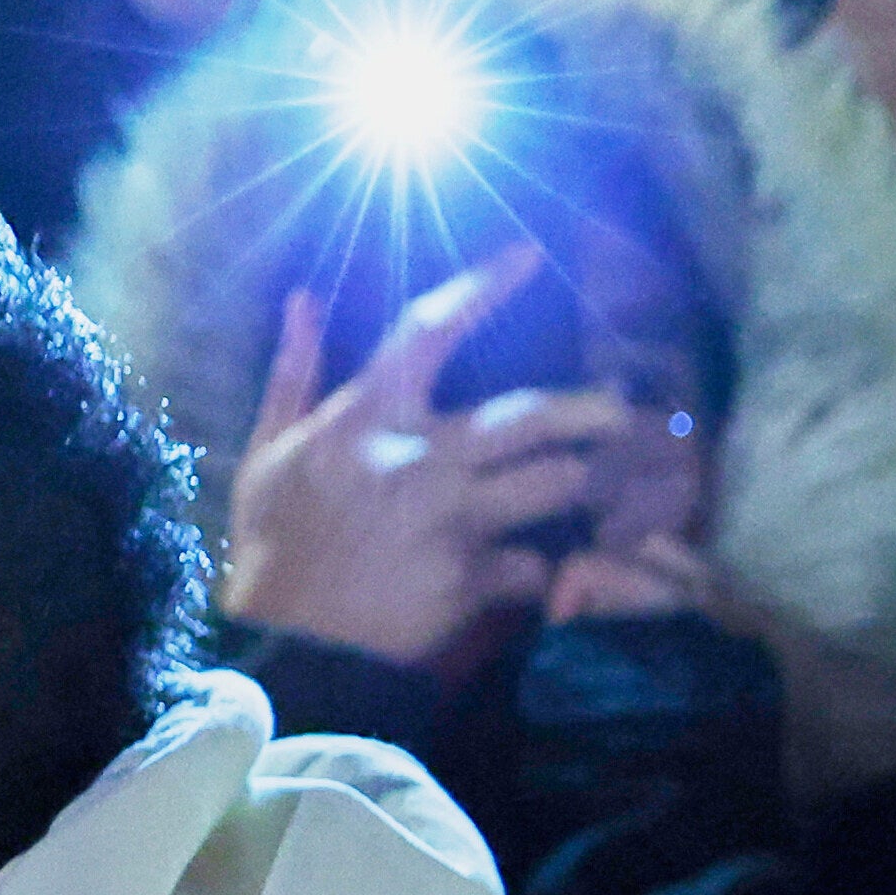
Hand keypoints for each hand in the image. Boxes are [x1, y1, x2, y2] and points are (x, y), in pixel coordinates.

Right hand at [220, 255, 659, 679]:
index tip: (530, 254)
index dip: (485, 285)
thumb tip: (305, 299)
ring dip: (580, 482)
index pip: (430, 328)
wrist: (284, 640)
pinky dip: (545, 567)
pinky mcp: (470, 579)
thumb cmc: (275, 538)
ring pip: (554, 484)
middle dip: (593, 409)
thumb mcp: (270, 448)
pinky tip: (546, 569)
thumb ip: (295, 371)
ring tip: (603, 483)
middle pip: (532, 415)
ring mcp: (449, 518)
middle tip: (625, 409)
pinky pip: (536, 563)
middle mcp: (418, 457)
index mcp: (367, 415)